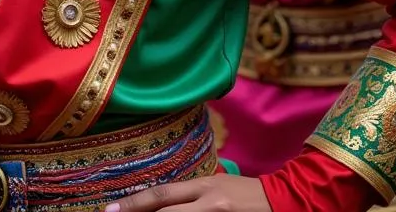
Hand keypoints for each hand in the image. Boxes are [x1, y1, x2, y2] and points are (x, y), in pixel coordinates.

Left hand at [104, 176, 271, 210]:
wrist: (285, 202)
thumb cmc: (248, 194)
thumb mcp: (217, 187)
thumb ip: (191, 195)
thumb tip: (161, 203)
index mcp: (203, 187)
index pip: (161, 195)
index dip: (134, 203)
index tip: (110, 210)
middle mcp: (208, 201)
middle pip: (165, 210)